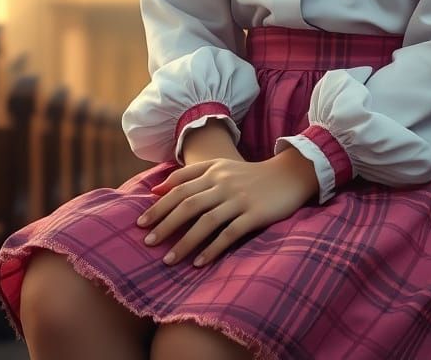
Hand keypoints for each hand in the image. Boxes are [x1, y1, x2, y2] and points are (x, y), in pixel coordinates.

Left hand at [136, 152, 317, 268]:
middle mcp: (223, 183)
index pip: (179, 187)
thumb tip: (156, 189)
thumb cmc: (249, 176)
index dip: (159, 205)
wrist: (289, 175)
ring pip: (206, 221)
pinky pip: (230, 234)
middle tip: (147, 242)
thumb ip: (189, 175)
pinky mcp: (255, 214)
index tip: (141, 223)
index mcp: (213, 171)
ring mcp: (240, 199)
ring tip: (168, 260)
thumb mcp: (220, 167)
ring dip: (185, 242)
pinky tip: (199, 263)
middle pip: (188, 204)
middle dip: (165, 224)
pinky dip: (213, 249)